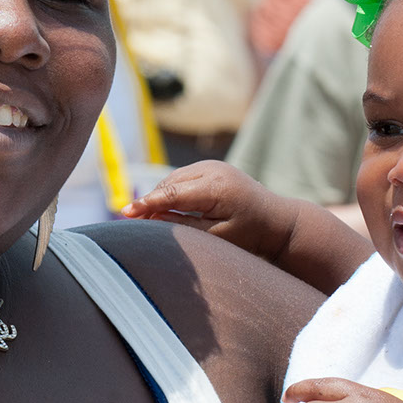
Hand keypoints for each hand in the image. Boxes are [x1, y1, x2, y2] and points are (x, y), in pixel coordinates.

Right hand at [122, 162, 297, 261]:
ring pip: (173, 179)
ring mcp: (212, 166)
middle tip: (131, 221)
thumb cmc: (250, 234)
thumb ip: (184, 224)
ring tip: (146, 216)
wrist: (277, 220)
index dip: (147, 203)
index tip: (125, 213)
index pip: (172, 194)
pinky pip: (181, 178)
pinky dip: (170, 191)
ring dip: (159, 196)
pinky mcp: (211, 168)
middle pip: (169, 184)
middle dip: (150, 201)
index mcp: (216, 188)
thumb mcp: (217, 236)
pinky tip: (164, 207)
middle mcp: (213, 171)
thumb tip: (153, 217)